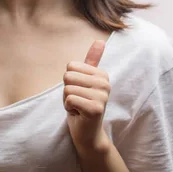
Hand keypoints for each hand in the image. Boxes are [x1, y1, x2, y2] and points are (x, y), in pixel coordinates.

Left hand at [63, 39, 110, 154]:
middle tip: (77, 100)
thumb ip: (92, 60)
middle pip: (68, 76)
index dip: (69, 80)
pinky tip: (78, 113)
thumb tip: (100, 40)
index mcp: (102, 74)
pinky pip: (69, 99)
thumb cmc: (82, 104)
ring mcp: (102, 97)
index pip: (70, 65)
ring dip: (67, 100)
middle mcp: (105, 84)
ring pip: (67, 88)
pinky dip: (68, 108)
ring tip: (78, 107)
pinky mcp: (95, 109)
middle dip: (67, 90)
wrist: (87, 132)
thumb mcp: (85, 80)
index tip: (79, 91)